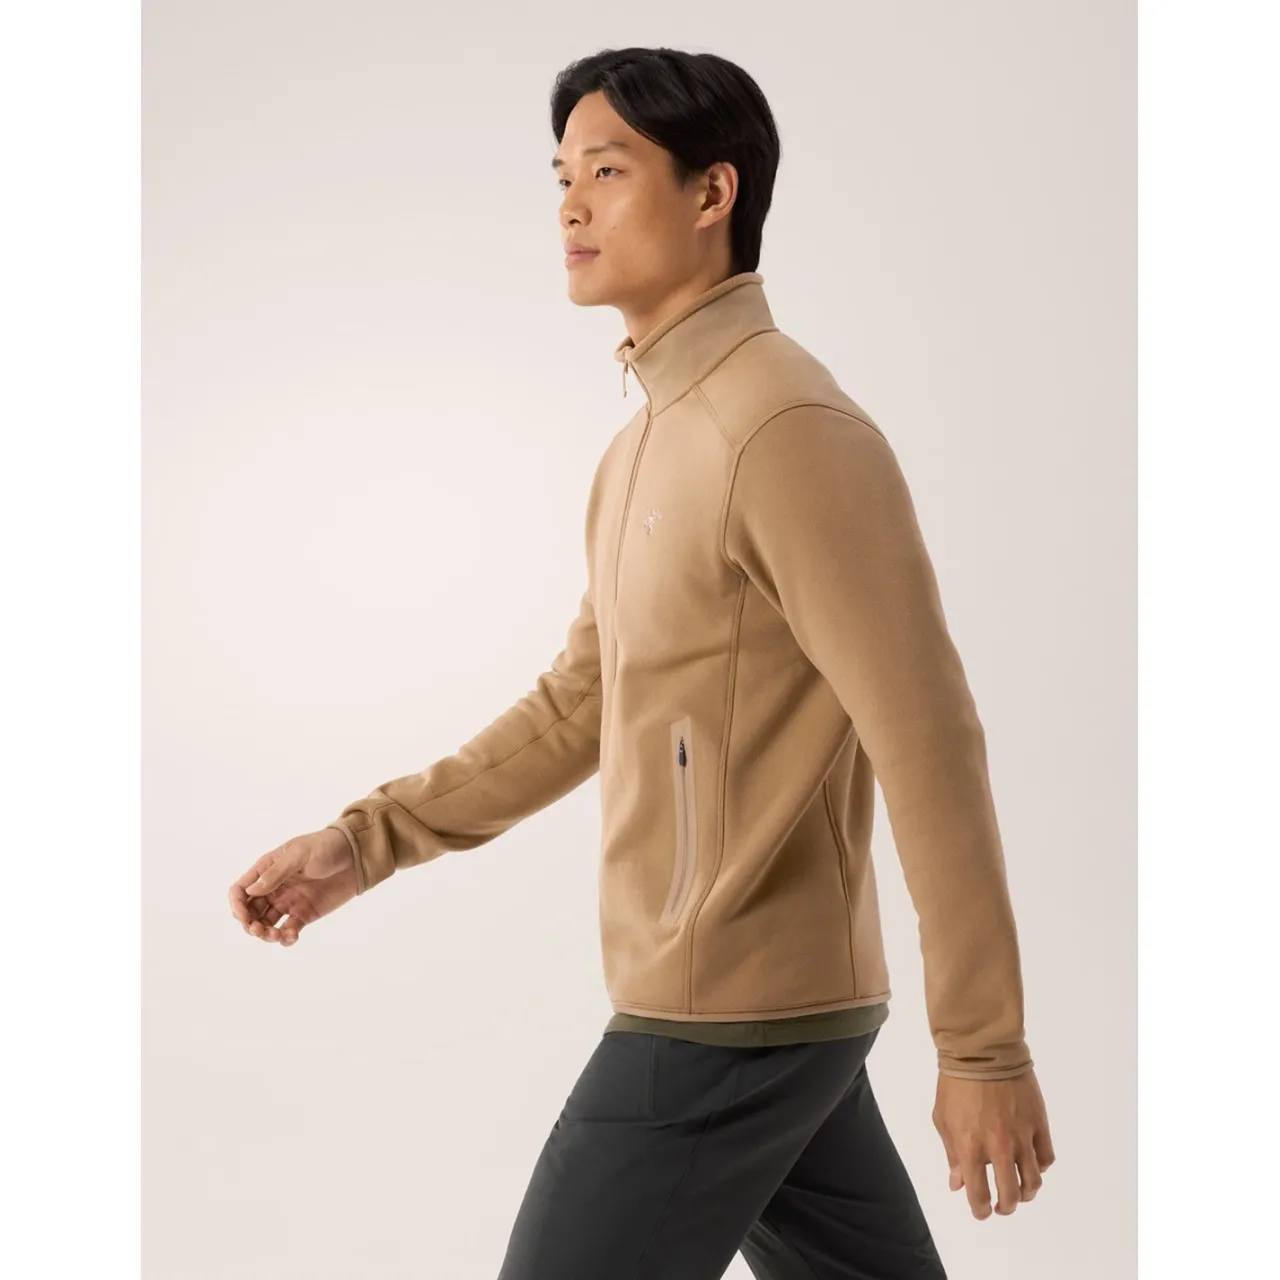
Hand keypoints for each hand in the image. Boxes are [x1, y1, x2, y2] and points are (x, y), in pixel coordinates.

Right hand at [228, 826, 358, 945]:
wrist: (357, 855)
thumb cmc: (327, 846)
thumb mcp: (300, 854)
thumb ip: (276, 873)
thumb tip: (250, 891)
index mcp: (267, 870)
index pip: (241, 890)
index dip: (237, 905)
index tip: (244, 917)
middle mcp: (274, 888)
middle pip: (250, 911)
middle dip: (249, 924)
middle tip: (259, 930)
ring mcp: (288, 902)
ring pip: (266, 924)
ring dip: (265, 934)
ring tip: (275, 936)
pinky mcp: (305, 914)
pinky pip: (288, 930)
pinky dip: (286, 937)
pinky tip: (292, 936)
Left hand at [932, 1067, 1055, 1219]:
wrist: (982, 1052)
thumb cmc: (956, 1084)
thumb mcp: (943, 1119)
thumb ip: (952, 1154)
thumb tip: (958, 1184)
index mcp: (970, 1147)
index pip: (979, 1194)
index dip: (981, 1210)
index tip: (981, 1211)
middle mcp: (999, 1147)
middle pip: (1010, 1194)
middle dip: (1006, 1206)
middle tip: (1003, 1205)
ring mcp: (1022, 1136)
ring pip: (1033, 1182)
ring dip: (1027, 1193)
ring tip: (1021, 1191)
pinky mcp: (1039, 1123)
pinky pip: (1046, 1158)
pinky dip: (1041, 1167)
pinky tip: (1032, 1165)